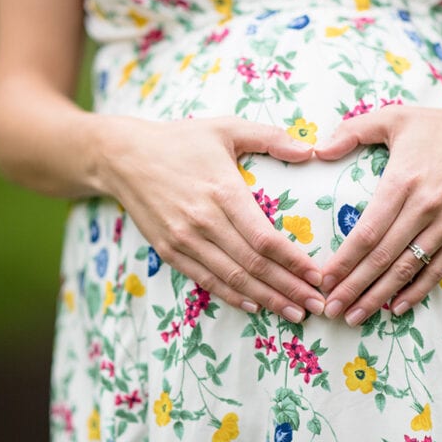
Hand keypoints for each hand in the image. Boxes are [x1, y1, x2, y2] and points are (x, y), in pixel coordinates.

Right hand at [103, 114, 325, 321]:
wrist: (122, 157)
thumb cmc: (180, 140)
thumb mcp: (226, 128)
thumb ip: (269, 137)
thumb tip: (310, 151)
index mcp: (222, 191)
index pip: (265, 237)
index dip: (294, 261)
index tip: (318, 276)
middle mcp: (203, 221)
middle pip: (253, 265)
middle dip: (289, 288)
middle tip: (317, 305)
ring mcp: (184, 239)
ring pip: (232, 278)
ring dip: (266, 299)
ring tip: (294, 313)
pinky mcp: (169, 251)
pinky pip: (206, 280)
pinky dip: (232, 297)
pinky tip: (255, 306)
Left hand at [312, 100, 441, 325]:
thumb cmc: (439, 127)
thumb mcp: (394, 118)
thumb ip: (352, 131)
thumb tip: (316, 151)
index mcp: (402, 181)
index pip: (367, 231)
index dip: (343, 260)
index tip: (323, 280)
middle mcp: (425, 207)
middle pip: (383, 257)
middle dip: (353, 287)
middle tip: (330, 309)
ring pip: (407, 269)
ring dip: (379, 296)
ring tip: (355, 316)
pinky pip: (438, 269)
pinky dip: (417, 291)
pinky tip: (397, 308)